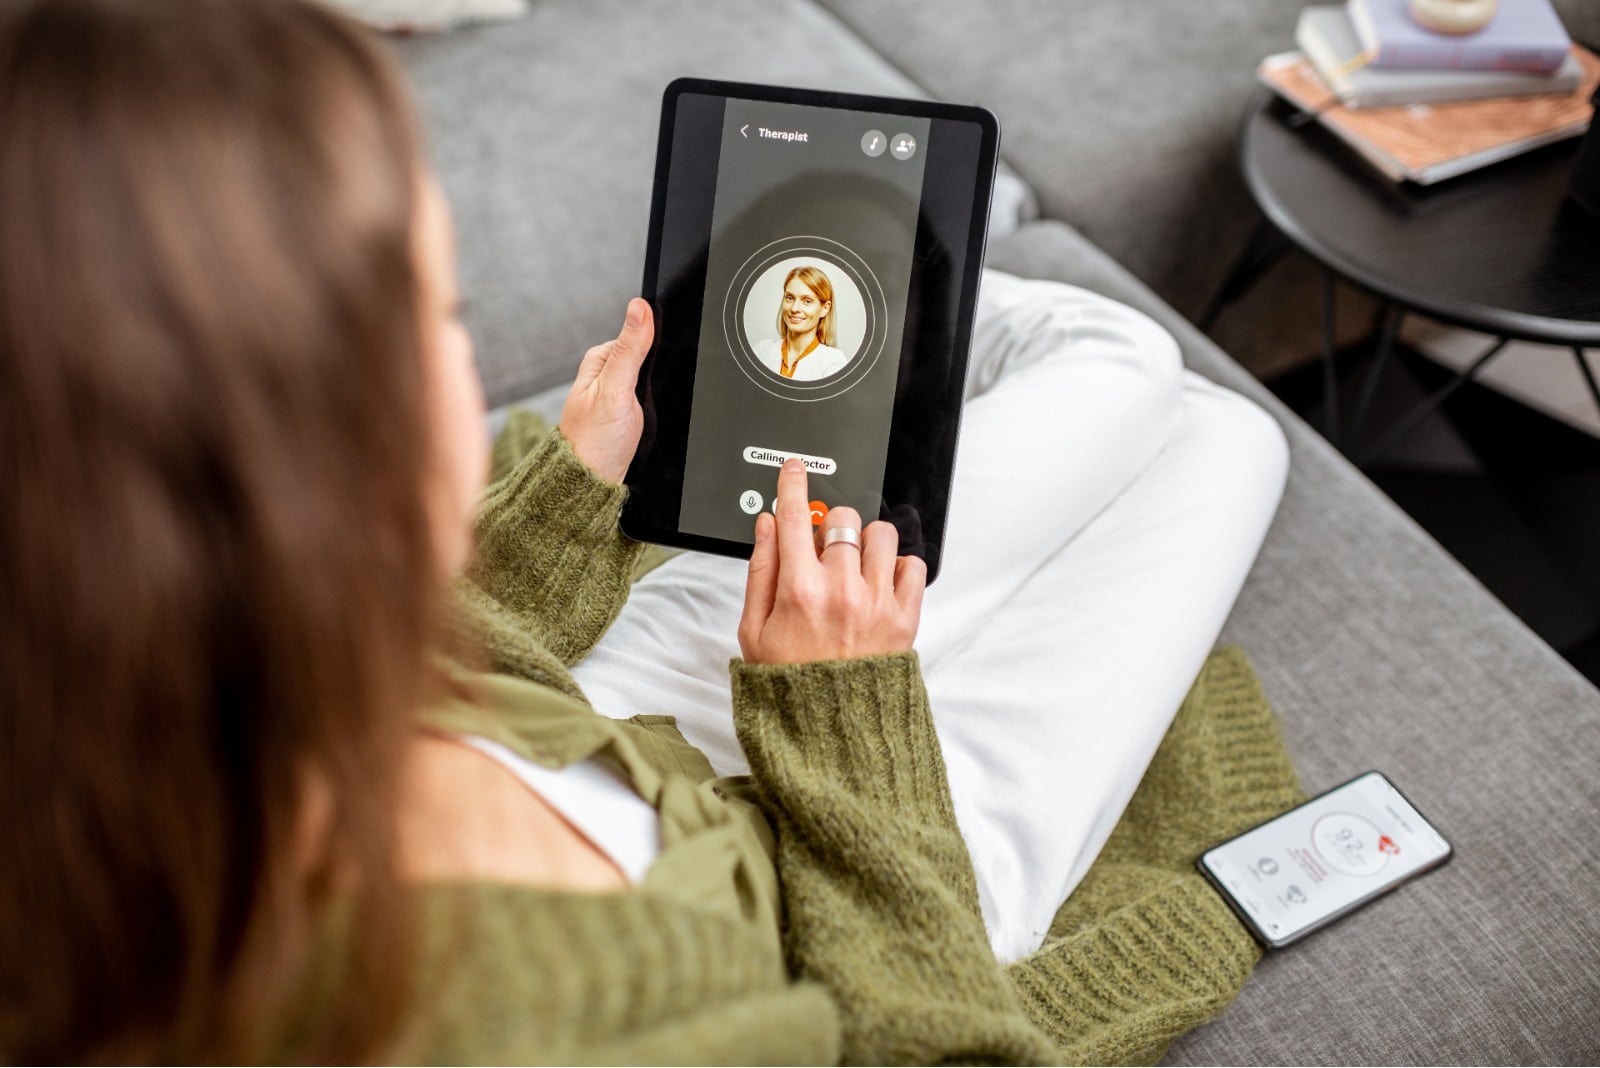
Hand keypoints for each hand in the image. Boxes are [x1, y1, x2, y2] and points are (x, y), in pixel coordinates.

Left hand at [558, 298, 652, 482]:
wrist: (592, 484)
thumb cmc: (594, 442)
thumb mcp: (615, 389)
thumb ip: (629, 349)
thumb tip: (639, 307)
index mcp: (601, 359)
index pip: (639, 335)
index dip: (657, 346)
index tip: (655, 370)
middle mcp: (608, 373)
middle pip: (649, 358)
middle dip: (659, 373)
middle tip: (648, 398)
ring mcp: (619, 394)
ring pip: (653, 380)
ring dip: (659, 392)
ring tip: (648, 412)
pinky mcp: (629, 412)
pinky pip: (652, 398)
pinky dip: (658, 405)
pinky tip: (652, 419)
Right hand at [738, 459, 925, 663]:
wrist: (832, 730)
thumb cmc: (790, 683)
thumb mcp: (755, 630)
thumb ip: (761, 571)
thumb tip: (769, 526)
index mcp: (799, 590)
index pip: (798, 516)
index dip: (794, 484)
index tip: (795, 470)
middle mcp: (841, 589)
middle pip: (843, 519)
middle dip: (832, 525)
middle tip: (824, 549)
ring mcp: (877, 602)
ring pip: (881, 535)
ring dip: (865, 541)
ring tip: (854, 567)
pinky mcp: (905, 617)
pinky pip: (913, 566)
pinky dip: (898, 566)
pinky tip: (879, 583)